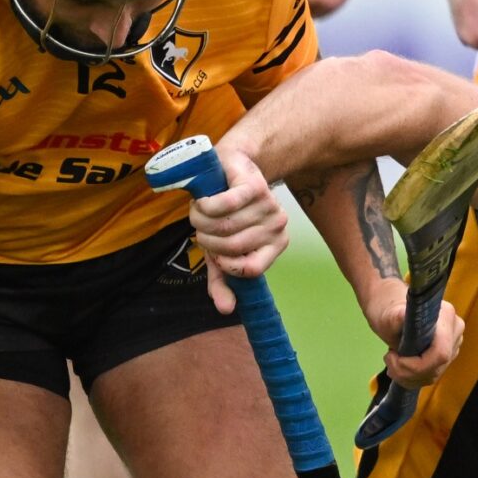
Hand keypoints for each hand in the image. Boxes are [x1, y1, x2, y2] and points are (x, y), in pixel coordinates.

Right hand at [186, 144, 287, 309]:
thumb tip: (226, 310)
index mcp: (276, 246)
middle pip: (231, 247)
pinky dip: (206, 206)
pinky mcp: (255, 187)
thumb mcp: (222, 250)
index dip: (224, 264)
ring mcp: (270, 206)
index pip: (249, 271)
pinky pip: (226, 205)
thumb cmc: (225, 213)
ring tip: (199, 212)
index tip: (214, 252)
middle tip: (200, 227)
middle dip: (206, 240)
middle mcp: (277, 226)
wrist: (229, 167)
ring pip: (225, 227)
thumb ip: (223, 280)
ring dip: (201, 221)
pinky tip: (202, 202)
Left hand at [357, 280, 465, 385]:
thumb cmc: (389, 310)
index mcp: (446, 316)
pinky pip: (433, 375)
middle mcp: (455, 329)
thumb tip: (401, 316)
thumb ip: (397, 317)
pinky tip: (400, 368)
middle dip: (408, 372)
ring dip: (408, 377)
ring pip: (435, 374)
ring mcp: (454, 343)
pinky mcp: (448, 354)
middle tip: (388, 360)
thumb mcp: (389, 315)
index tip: (392, 356)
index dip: (416, 365)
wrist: (393, 309)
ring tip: (392, 363)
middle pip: (437, 366)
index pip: (440, 353)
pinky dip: (413, 378)